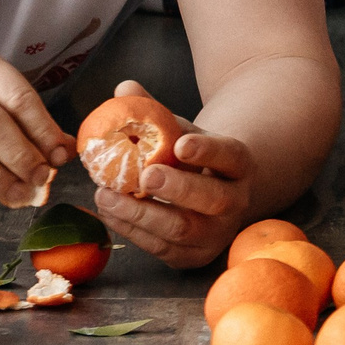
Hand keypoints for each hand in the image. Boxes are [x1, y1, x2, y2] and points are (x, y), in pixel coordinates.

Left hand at [92, 95, 255, 267]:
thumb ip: (155, 112)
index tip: (181, 144)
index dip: (207, 151)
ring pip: (181, 229)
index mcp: (239, 165)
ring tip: (105, 194)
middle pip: (212, 199)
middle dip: (177, 189)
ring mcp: (216, 233)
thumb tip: (124, 88)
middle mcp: (236, 201)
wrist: (212, 195)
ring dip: (140, 214)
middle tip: (145, 176)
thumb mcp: (182, 130)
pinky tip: (108, 211)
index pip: (229, 156)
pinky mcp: (193, 256)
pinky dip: (131, 230)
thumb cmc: (193, 158)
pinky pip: (161, 248)